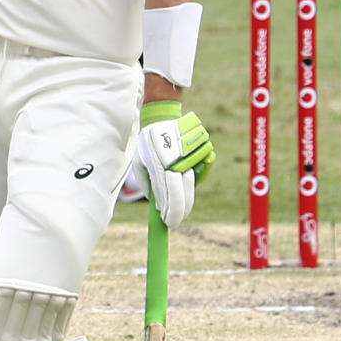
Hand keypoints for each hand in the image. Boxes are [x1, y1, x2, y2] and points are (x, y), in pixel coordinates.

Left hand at [130, 101, 214, 228]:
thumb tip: (156, 203)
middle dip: (179, 212)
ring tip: (178, 207)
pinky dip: (193, 183)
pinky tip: (185, 184)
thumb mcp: (139, 161)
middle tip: (174, 222)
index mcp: (159, 164)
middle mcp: (176, 162)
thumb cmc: (148, 142)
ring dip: (186, 199)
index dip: (170, 211)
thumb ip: (147, 182)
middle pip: (182, 194)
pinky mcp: (201, 151)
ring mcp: (190, 156)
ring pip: (192, 186)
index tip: (168, 223)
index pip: (167, 194)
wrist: (164, 117)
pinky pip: (198, 174)